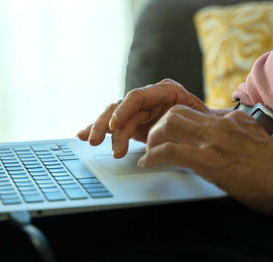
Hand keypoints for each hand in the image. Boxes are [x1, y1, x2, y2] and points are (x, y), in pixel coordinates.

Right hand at [77, 79, 210, 157]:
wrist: (206, 128)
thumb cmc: (206, 123)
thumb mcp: (204, 120)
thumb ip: (197, 121)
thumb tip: (200, 128)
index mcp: (165, 91)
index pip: (137, 96)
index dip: (123, 110)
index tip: (114, 126)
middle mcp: (149, 98)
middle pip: (120, 107)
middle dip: (106, 124)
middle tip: (97, 141)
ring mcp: (139, 111)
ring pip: (112, 116)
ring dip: (99, 129)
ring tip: (90, 142)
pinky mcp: (132, 123)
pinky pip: (112, 125)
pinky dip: (98, 129)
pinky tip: (82, 134)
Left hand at [139, 105, 272, 214]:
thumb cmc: (272, 169)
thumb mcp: (255, 141)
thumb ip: (237, 133)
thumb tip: (224, 134)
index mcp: (231, 121)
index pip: (194, 112)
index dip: (174, 122)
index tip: (165, 133)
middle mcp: (220, 125)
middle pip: (176, 111)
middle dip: (159, 126)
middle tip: (153, 141)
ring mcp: (213, 140)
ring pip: (169, 124)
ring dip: (153, 138)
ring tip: (149, 151)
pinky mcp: (208, 159)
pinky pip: (169, 151)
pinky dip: (153, 156)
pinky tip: (148, 163)